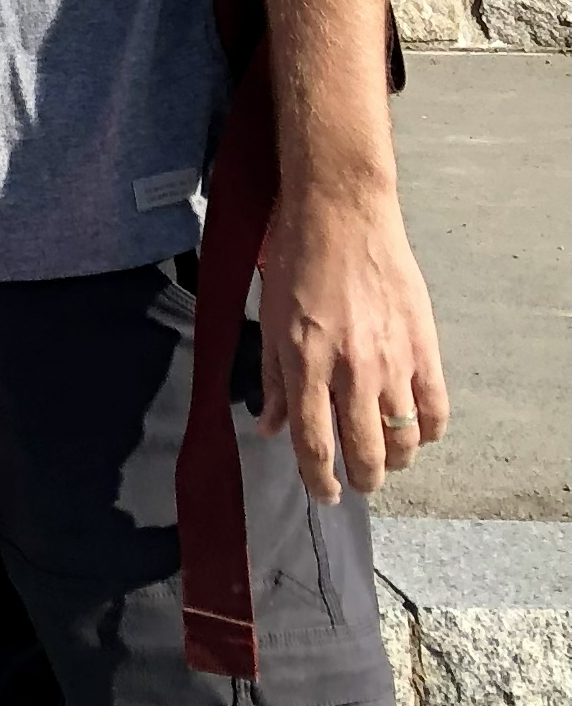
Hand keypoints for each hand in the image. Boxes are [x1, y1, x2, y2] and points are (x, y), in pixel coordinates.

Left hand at [257, 178, 451, 501]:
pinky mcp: (425, 348)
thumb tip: (270, 428)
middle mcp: (351, 370)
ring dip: (396, 461)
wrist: (342, 212)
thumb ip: (272, 379)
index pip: (314, 444)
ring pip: (405, 441)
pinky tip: (417, 432)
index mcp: (305, 363)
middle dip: (362, 479)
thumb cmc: (296, 258)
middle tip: (358, 481)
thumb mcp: (269, 317)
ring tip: (386, 459)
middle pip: (366, 453)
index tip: (324, 493)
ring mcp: (393, 362)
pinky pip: (436, 411)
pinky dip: (429, 433)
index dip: (319, 479)